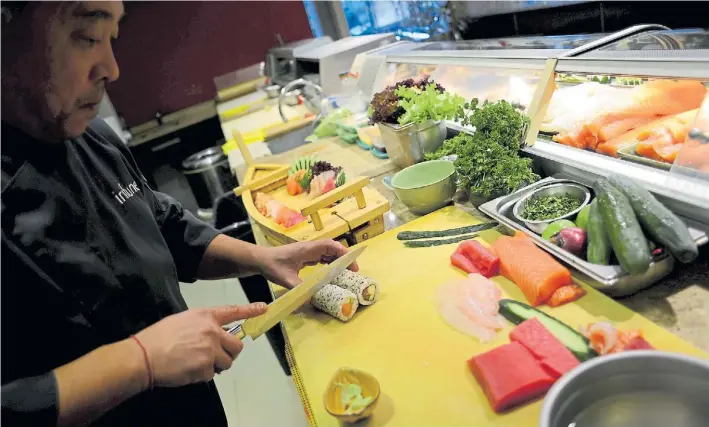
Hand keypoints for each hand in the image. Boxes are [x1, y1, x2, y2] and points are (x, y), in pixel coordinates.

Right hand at [135, 303, 267, 386]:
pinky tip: (188, 370)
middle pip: (237, 345)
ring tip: (197, 363)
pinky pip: (212, 374)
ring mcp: (211, 350)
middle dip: (230, 352)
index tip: (264, 308)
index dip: (250, 310)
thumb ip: (202, 325)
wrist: (145, 356)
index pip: (233, 311)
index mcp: (206, 316)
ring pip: (227, 362)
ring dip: (217, 365)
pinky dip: (203, 375)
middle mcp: (212, 331)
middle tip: (216, 356)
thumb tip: (212, 336)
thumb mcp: (182, 320)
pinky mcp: (206, 367)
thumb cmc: (159, 337)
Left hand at [256, 240, 358, 288]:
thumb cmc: (272, 265)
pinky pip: (322, 257)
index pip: (330, 245)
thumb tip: (309, 302)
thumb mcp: (285, 278)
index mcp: (308, 249)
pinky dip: (330, 264)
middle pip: (332, 249)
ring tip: (346, 273)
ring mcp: (308, 252)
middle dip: (344, 258)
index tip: (351, 263)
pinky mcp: (306, 256)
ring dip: (338, 261)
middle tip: (353, 272)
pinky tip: (333, 273)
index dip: (342, 252)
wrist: (260, 259)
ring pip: (328, 253)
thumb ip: (298, 289)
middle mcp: (310, 248)